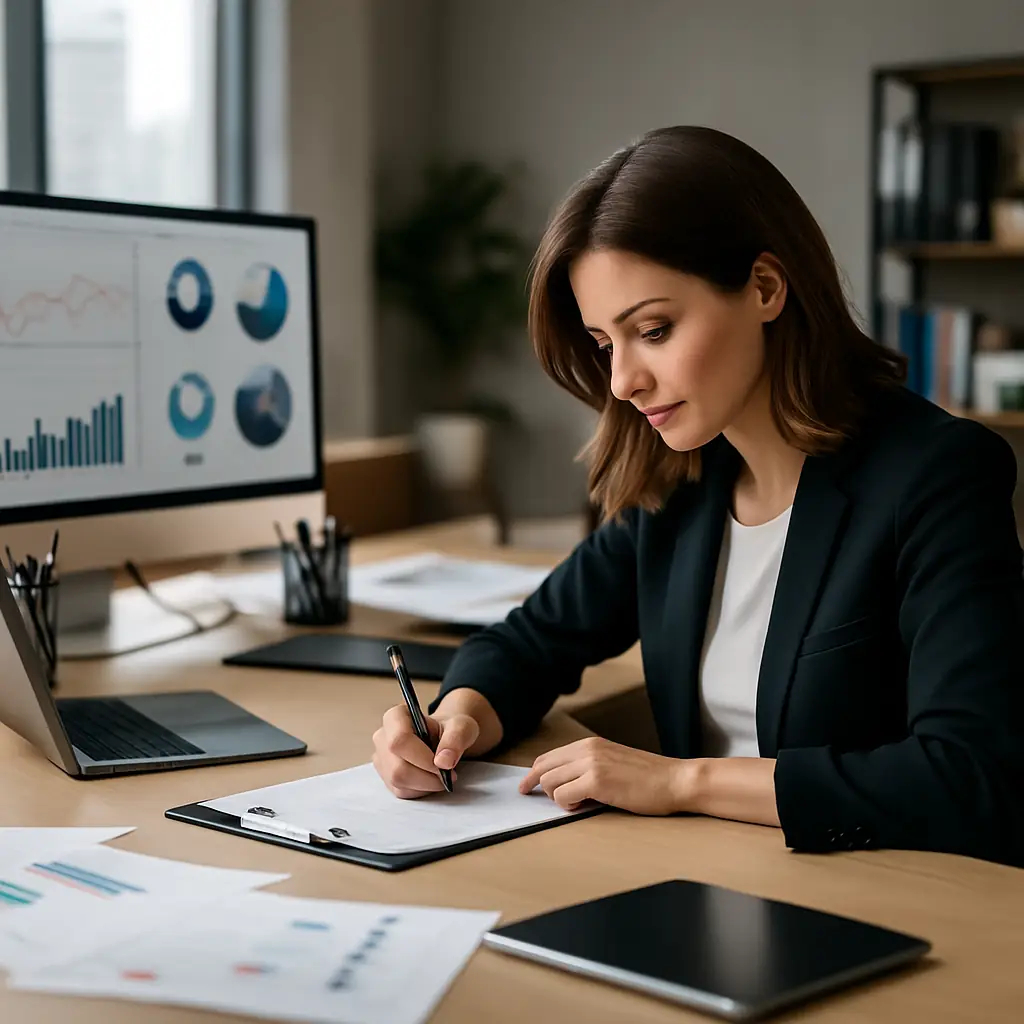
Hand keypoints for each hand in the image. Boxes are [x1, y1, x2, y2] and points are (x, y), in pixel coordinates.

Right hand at [372, 704, 479, 798]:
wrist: (444, 738)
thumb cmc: (450, 729)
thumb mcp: (461, 727)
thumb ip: (456, 738)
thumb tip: (443, 762)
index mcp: (396, 716)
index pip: (400, 740)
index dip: (422, 758)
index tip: (444, 765)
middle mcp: (383, 736)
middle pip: (398, 768)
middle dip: (427, 777)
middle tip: (448, 775)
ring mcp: (381, 758)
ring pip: (398, 782)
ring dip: (425, 785)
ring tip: (440, 775)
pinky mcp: (385, 776)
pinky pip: (401, 791)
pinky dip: (420, 790)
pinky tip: (430, 779)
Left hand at [519, 736, 690, 815]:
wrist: (676, 780)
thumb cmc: (649, 778)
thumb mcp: (612, 763)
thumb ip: (588, 767)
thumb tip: (562, 783)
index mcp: (589, 744)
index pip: (547, 757)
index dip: (532, 774)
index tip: (525, 787)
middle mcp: (586, 749)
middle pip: (543, 769)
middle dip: (540, 788)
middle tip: (549, 802)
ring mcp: (591, 764)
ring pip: (550, 783)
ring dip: (559, 799)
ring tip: (581, 803)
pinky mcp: (597, 781)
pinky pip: (563, 797)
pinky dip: (569, 806)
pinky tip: (585, 806)